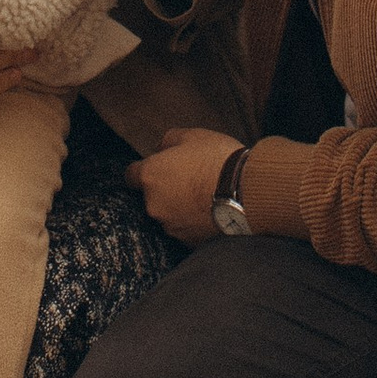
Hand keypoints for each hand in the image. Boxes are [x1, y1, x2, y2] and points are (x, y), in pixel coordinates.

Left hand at [129, 126, 243, 245]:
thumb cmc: (218, 159)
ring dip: (181, 207)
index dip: (143, 171)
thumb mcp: (192, 135)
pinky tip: (213, 211)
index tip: (158, 168)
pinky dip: (195, 222)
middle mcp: (154, 205)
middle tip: (190, 180)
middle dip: (166, 190)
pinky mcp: (189, 242)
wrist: (246, 192)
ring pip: (170, 215)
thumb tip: (161, 149)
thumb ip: (168, 142)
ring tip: (206, 196)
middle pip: (152, 197)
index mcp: (150, 176)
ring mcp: (171, 226)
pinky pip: (187, 229)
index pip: (130, 176)